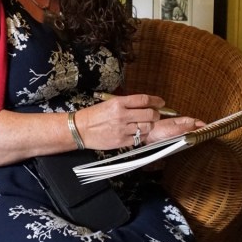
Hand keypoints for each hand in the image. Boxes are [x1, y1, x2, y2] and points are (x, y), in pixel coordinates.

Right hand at [76, 93, 204, 150]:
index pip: (144, 100)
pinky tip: (137, 133)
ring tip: (146, 125)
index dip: (156, 101)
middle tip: (155, 115)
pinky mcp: (121, 141)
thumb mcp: (109, 103)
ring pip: (146, 127)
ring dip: (150, 126)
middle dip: (156, 115)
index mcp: (118, 103)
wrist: (80, 129)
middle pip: (149, 114)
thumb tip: (145, 104)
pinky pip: (139, 139)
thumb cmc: (94, 116)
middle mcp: (122, 115)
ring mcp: (122, 129)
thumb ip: (127, 103)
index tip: (160, 102)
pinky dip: (141, 136)